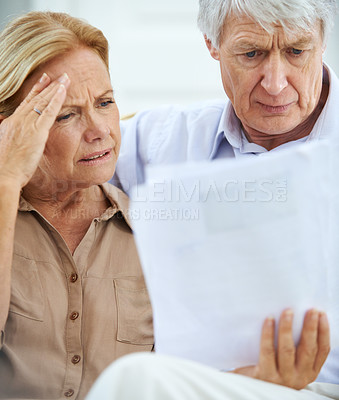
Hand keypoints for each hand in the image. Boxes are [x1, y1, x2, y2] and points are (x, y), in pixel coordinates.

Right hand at [0, 73, 69, 187]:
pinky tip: (63, 90)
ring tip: (65, 78)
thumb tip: (11, 131)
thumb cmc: (5, 166)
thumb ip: (12, 137)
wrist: (2, 174)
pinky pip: (48, 111)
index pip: (26, 103)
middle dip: (49, 85)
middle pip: (36, 98)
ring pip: (43, 101)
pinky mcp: (36, 132)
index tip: (44, 80)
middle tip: (59, 75)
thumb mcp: (6, 146)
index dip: (36, 91)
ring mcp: (27, 124)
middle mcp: (18, 120)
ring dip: (55, 88)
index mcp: (11, 123)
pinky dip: (56, 99)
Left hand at [233, 309, 329, 388]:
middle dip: (310, 327)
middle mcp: (299, 376)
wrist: (251, 385)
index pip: (322, 351)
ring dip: (288, 328)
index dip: (323, 331)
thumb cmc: (271, 367)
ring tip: (288, 311)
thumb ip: (297, 347)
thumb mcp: (290, 363)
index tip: (321, 313)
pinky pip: (268, 351)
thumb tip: (298, 315)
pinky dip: (268, 334)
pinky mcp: (266, 375)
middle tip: (310, 310)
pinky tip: (269, 320)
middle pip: (308, 348)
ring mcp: (283, 377)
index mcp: (309, 372)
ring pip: (288, 349)